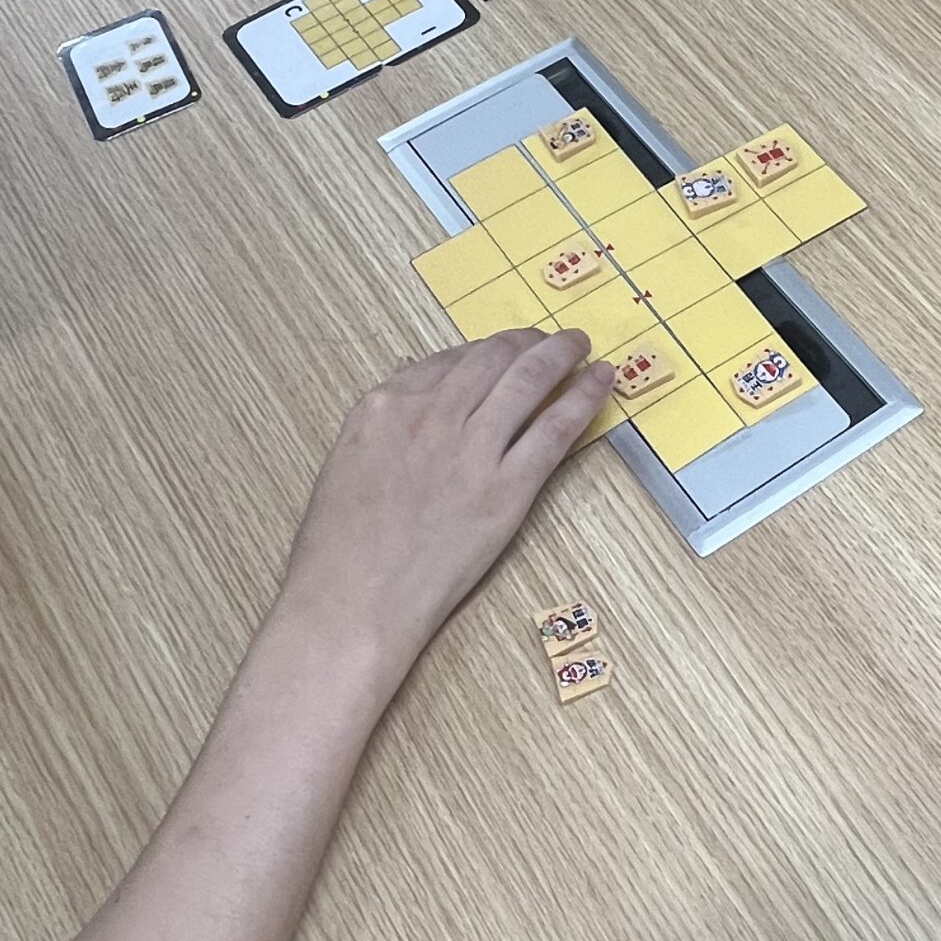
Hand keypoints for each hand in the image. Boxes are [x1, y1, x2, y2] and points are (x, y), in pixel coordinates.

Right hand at [278, 331, 614, 688]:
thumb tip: (412, 389)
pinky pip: (555, 429)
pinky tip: (601, 381)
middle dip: (527, 342)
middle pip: (493, 359)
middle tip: (550, 341)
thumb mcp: (346, 464)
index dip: (485, 351)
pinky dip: (583, 398)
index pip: (448, 360)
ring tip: (580, 344)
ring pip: (528, 380)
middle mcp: (432, 415)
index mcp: (385, 406)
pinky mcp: (508, 489)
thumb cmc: (338, 548)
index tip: (504, 351)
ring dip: (561, 353)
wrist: (354, 600)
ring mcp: (473, 450)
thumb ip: (385, 426)